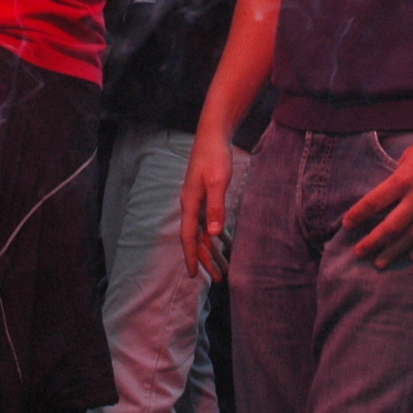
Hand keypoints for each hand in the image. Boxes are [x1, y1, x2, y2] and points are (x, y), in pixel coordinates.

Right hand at [181, 129, 235, 279]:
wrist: (213, 135)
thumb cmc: (214, 156)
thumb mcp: (217, 182)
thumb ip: (215, 208)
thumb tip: (213, 234)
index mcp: (190, 203)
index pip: (188, 236)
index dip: (191, 256)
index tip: (194, 275)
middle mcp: (190, 204)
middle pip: (196, 238)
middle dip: (205, 259)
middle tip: (218, 278)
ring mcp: (197, 200)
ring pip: (202, 231)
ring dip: (211, 249)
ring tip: (222, 267)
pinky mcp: (205, 194)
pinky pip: (208, 221)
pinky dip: (215, 235)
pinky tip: (224, 243)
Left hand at [344, 113, 412, 267]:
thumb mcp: (412, 152)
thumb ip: (401, 173)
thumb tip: (392, 189)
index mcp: (405, 177)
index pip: (375, 201)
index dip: (358, 214)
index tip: (347, 224)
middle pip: (392, 226)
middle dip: (373, 242)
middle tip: (359, 252)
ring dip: (395, 250)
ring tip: (381, 262)